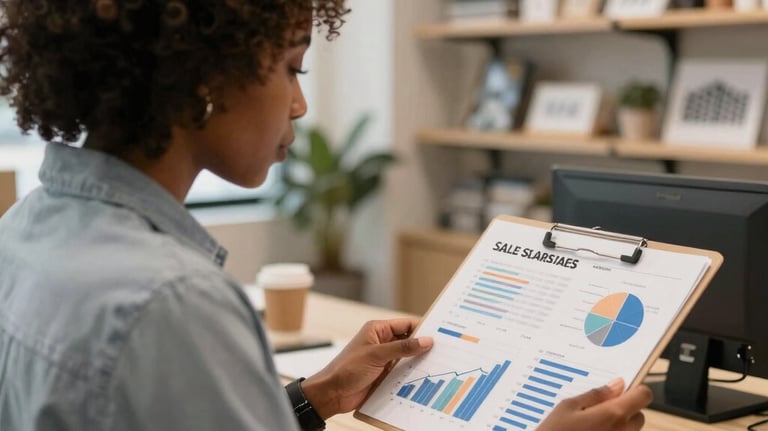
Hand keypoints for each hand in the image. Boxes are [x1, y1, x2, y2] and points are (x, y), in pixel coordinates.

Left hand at [301, 318, 432, 418]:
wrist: (333, 393)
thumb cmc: (347, 369)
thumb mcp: (377, 355)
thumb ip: (402, 347)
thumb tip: (426, 341)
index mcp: (377, 330)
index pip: (405, 324)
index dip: (422, 328)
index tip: (439, 333)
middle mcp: (381, 342)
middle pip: (408, 340)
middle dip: (422, 345)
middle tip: (443, 350)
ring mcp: (383, 359)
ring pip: (407, 357)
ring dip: (418, 361)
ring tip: (438, 364)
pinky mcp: (384, 374)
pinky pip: (402, 370)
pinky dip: (411, 373)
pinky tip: (424, 377)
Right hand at [538, 378, 652, 430]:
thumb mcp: (568, 407)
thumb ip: (596, 395)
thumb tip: (617, 385)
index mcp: (613, 415)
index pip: (643, 395)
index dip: (636, 389)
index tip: (624, 389)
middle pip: (638, 415)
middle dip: (625, 409)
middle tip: (600, 408)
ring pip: (630, 430)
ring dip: (618, 424)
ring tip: (592, 425)